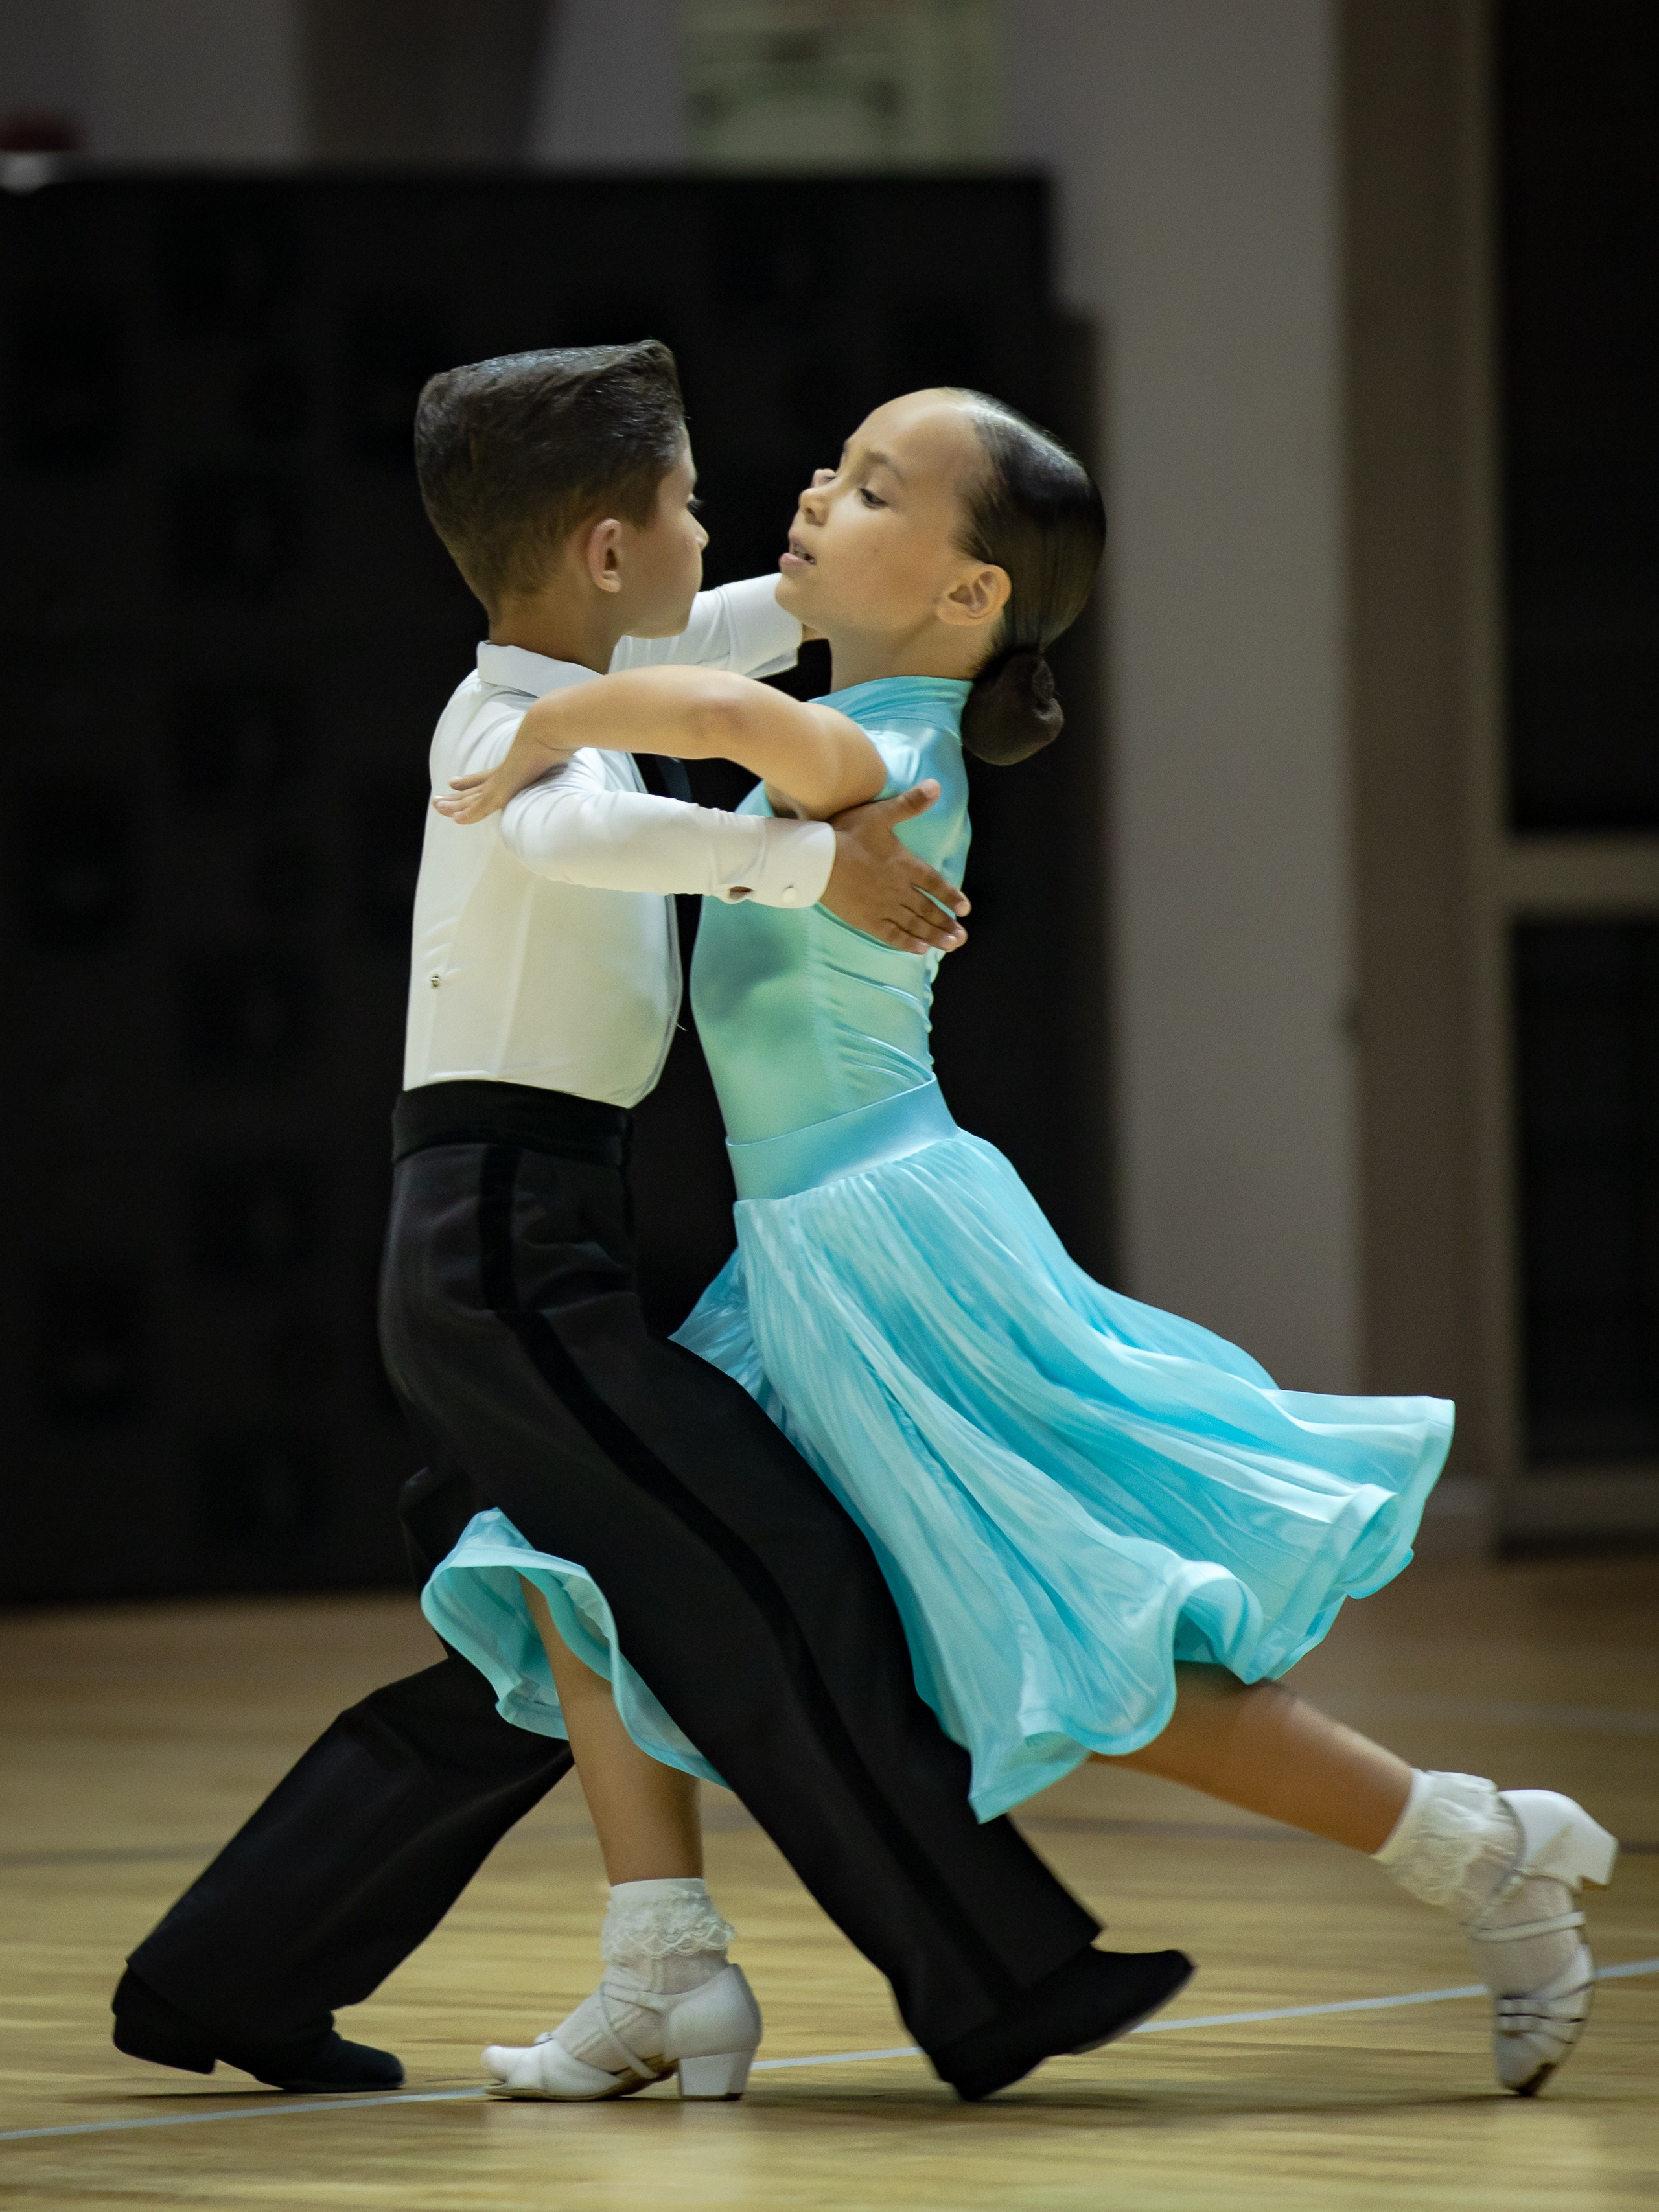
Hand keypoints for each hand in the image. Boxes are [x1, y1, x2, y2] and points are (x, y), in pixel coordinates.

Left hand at [432, 743, 573, 824]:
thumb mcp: (549, 747)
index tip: (454, 782)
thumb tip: (561, 745)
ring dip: (453, 805)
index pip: (484, 777)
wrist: (546, 730)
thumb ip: (550, 750)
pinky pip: (482, 807)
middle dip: (456, 797)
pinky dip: (470, 814)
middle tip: (437, 801)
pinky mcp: (502, 789)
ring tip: (436, 805)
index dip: (468, 780)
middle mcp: (501, 774)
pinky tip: (456, 819)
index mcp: (510, 767)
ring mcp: (500, 781)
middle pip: (473, 789)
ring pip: (471, 799)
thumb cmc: (552, 736)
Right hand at [820, 782, 969, 954]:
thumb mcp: (881, 814)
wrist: (817, 858)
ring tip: (950, 946)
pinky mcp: (865, 919)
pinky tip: (919, 950)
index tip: (964, 909)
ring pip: (914, 924)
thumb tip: (936, 786)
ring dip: (934, 936)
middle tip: (962, 937)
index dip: (950, 896)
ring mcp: (882, 907)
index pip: (934, 884)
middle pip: (927, 909)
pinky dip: (906, 943)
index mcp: (905, 865)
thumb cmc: (847, 833)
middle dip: (946, 923)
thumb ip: (910, 803)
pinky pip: (890, 934)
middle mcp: (898, 889)